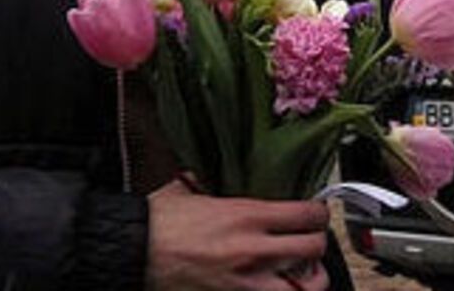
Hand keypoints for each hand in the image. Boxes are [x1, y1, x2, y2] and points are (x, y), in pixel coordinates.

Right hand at [146, 179, 329, 290]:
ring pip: (305, 288)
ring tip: (304, 275)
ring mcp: (247, 282)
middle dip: (317, 244)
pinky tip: (277, 286)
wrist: (135, 251)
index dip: (319, 213)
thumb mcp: (190, 189)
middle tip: (311, 241)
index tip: (315, 213)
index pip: (305, 215)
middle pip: (313, 249)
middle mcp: (253, 250)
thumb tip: (217, 174)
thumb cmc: (157, 222)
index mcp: (245, 215)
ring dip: (310, 280)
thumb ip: (212, 182)